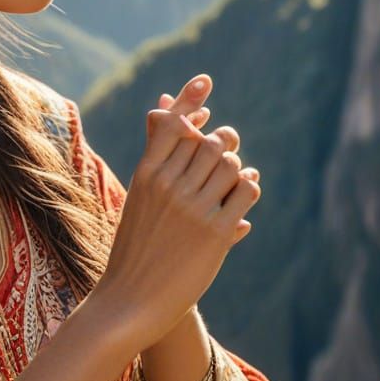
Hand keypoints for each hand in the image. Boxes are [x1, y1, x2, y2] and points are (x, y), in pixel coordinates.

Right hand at [91, 74, 260, 350]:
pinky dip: (249, 189)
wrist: (130, 300)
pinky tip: (242, 197)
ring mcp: (192, 208)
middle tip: (226, 150)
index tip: (205, 80)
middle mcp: (168, 186)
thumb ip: (156, 160)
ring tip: (231, 181)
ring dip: (237, 168)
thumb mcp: (138, 199)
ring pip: (231, 163)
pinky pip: (246, 191)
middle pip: (209, 142)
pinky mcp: (215, 232)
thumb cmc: (133, 246)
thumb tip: (164, 115)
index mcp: (145, 175)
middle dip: (223, 143)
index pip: (173, 125)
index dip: (190, 101)